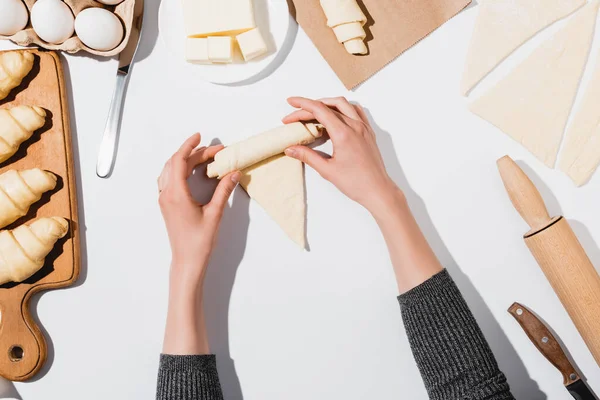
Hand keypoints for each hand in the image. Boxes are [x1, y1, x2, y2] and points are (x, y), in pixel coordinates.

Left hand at [158, 133, 239, 287]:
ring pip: (170, 171)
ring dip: (185, 160)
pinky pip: (168, 180)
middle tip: (213, 150)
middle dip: (193, 153)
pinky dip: (179, 170)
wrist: (187, 261)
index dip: (189, 146)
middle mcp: (166, 194)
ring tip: (203, 156)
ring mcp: (164, 200)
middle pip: (176, 164)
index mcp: (176, 194)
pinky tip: (190, 171)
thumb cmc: (199, 241)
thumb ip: (224, 191)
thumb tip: (233, 172)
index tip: (200, 136)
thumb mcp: (215, 214)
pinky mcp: (167, 205)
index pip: (179, 161)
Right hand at [283, 97, 400, 213]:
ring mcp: (363, 128)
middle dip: (310, 106)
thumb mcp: (327, 170)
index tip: (291, 103)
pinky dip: (342, 109)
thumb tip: (291, 149)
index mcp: (343, 134)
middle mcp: (355, 126)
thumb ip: (307, 156)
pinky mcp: (368, 132)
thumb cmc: (356, 183)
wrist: (378, 190)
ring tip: (314, 112)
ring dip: (326, 104)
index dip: (302, 104)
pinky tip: (335, 116)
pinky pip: (356, 111)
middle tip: (296, 115)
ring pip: (343, 105)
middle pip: (329, 105)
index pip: (319, 110)